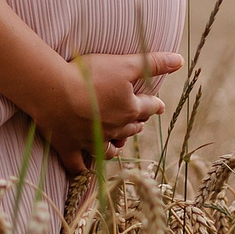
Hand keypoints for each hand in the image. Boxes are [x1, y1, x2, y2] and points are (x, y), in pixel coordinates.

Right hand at [40, 51, 180, 173]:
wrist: (54, 93)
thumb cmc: (90, 76)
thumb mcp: (125, 64)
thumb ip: (153, 63)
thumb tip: (180, 61)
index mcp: (129, 109)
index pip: (148, 107)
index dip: (154, 105)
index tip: (159, 105)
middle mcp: (115, 129)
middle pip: (131, 129)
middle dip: (136, 124)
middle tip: (139, 122)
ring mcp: (92, 141)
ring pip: (110, 149)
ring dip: (116, 147)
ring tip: (118, 145)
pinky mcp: (70, 148)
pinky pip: (79, 165)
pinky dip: (83, 169)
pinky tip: (85, 172)